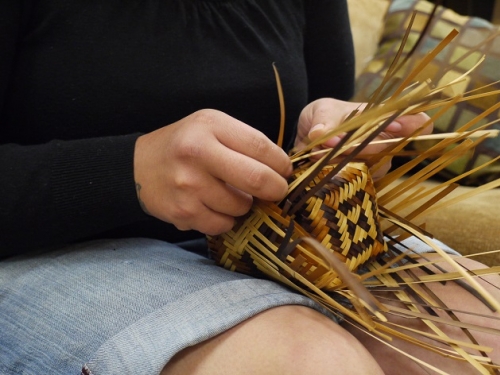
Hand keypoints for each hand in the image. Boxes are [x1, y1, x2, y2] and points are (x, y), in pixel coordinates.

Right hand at [134, 109, 291, 234]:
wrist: (138, 167)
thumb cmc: (184, 145)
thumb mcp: (211, 127)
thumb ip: (243, 141)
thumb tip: (282, 169)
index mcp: (209, 125)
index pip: (261, 146)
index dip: (281, 163)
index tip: (285, 171)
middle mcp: (197, 153)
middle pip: (258, 179)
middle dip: (276, 189)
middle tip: (276, 191)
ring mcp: (188, 185)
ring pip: (242, 206)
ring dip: (244, 204)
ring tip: (229, 193)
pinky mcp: (183, 212)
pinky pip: (223, 224)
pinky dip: (225, 219)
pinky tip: (213, 206)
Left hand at [294, 98, 432, 178]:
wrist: (311, 136)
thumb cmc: (325, 118)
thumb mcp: (321, 112)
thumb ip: (323, 122)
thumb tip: (319, 135)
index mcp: (384, 119)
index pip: (417, 122)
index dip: (411, 125)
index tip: (393, 125)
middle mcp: (386, 144)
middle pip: (388, 149)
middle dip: (358, 146)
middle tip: (329, 141)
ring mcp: (375, 165)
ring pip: (368, 168)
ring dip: (341, 160)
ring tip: (318, 150)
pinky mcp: (361, 183)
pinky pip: (352, 183)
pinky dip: (333, 173)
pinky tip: (319, 164)